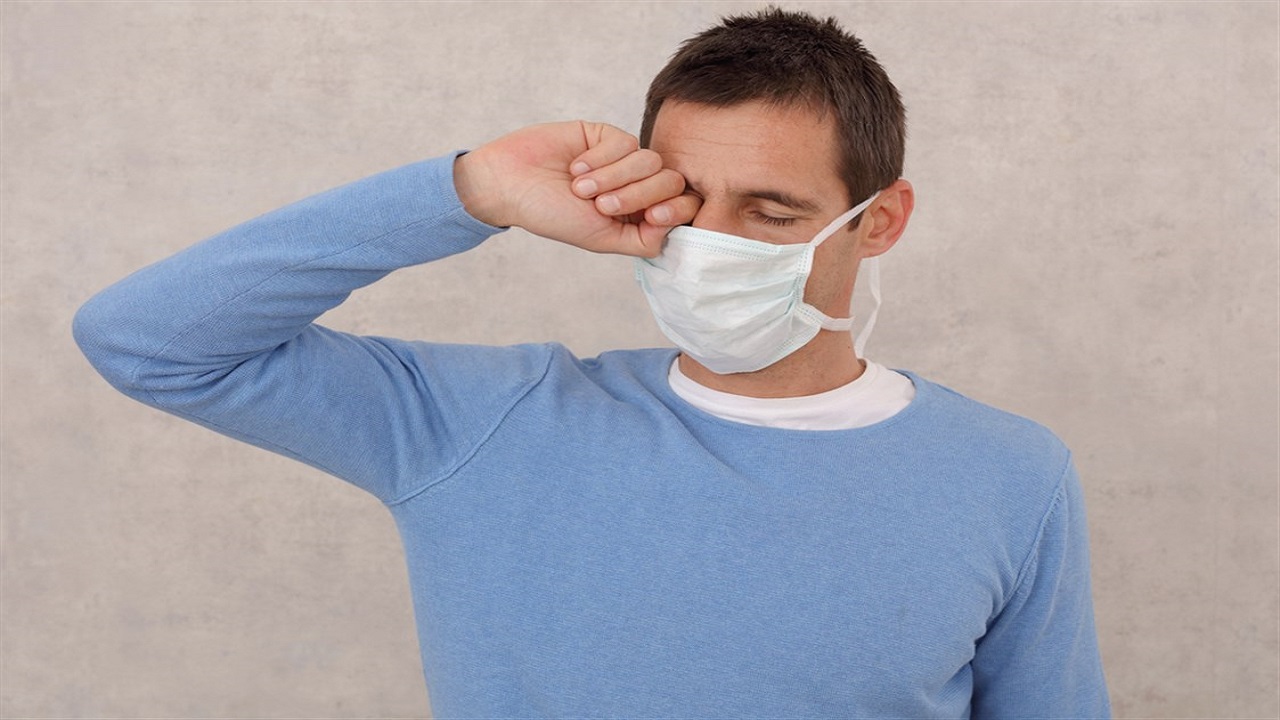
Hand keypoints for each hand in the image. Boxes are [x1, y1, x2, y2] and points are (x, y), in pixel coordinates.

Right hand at [454, 121, 700, 256]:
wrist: (511, 182)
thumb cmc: (550, 215)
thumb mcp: (601, 239)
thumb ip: (642, 239)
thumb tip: (676, 227)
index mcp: (637, 215)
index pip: (680, 207)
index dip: (676, 209)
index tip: (654, 215)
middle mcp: (634, 186)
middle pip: (671, 181)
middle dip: (638, 194)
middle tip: (601, 204)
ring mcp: (622, 159)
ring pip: (650, 161)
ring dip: (613, 177)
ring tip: (580, 187)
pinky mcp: (607, 135)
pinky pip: (626, 142)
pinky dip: (601, 159)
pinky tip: (576, 167)